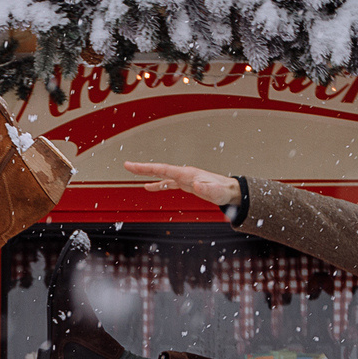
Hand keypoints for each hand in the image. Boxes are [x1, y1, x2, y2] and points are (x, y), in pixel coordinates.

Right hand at [122, 161, 241, 206]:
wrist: (230, 192)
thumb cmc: (224, 192)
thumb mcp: (216, 193)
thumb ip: (207, 189)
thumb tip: (196, 184)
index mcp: (186, 174)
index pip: (162, 169)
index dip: (146, 168)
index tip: (131, 166)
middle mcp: (183, 174)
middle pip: (159, 169)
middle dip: (142, 168)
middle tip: (126, 165)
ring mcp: (184, 178)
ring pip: (162, 175)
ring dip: (148, 174)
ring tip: (133, 173)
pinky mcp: (186, 184)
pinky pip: (168, 183)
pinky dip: (158, 184)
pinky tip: (149, 187)